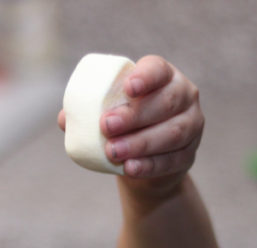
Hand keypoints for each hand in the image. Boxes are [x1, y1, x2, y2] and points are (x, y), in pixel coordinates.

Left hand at [57, 55, 202, 182]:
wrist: (142, 162)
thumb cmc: (122, 126)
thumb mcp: (107, 114)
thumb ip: (86, 112)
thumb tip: (64, 118)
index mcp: (163, 76)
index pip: (158, 70)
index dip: (145, 77)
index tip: (127, 88)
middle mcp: (184, 96)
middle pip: (166, 102)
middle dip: (135, 115)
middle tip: (106, 126)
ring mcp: (192, 125)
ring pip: (173, 133)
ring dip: (141, 143)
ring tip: (113, 151)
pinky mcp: (189, 155)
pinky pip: (172, 160)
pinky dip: (149, 165)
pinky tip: (130, 168)